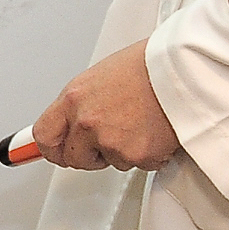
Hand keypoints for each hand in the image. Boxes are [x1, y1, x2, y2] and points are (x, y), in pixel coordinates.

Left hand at [30, 41, 180, 171]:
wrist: (184, 68)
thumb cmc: (148, 65)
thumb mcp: (100, 77)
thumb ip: (82, 103)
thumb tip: (70, 121)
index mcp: (72, 99)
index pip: (44, 136)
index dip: (51, 149)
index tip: (53, 152)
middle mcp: (87, 122)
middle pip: (74, 157)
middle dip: (90, 153)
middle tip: (110, 137)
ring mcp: (111, 141)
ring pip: (110, 161)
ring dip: (123, 150)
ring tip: (140, 121)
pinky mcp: (138, 155)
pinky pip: (139, 164)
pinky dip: (148, 153)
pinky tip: (155, 129)